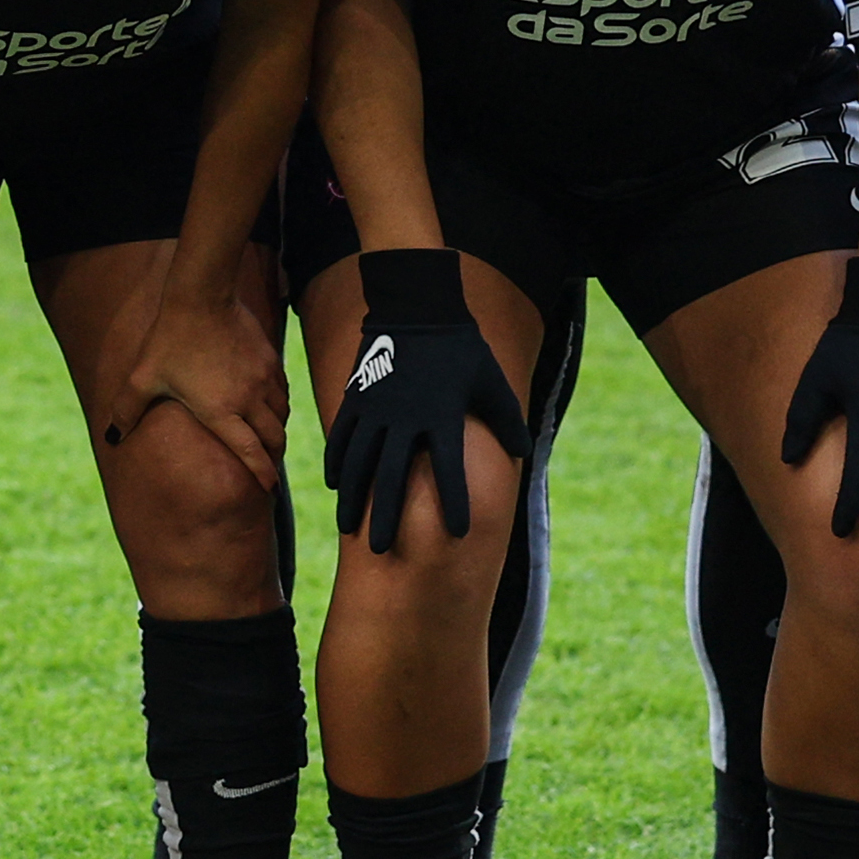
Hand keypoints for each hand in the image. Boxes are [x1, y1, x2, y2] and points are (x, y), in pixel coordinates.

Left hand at [104, 281, 287, 489]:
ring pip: (281, 416)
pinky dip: (279, 406)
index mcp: (221, 412)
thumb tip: (111, 437)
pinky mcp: (270, 360)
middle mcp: (248, 400)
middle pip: (274, 439)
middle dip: (273, 457)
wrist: (201, 296)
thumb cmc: (169, 339)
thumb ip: (127, 410)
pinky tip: (268, 404)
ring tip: (269, 438)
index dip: (263, 475)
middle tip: (268, 466)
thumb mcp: (143, 377)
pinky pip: (282, 392)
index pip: (251, 453)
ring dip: (277, 431)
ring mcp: (263, 379)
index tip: (269, 490)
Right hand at [320, 251, 526, 554]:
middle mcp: (406, 418)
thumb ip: (507, 421)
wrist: (418, 307)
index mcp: (442, 417)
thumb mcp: (492, 383)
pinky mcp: (357, 398)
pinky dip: (337, 464)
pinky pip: (343, 438)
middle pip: (392, 477)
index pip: (449, 471)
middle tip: (381, 551)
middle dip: (386, 517)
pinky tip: (336, 488)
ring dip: (353, 499)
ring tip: (349, 530)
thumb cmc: (462, 349)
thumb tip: (522, 453)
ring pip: (359, 463)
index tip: (458, 534)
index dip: (455, 503)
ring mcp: (376, 408)